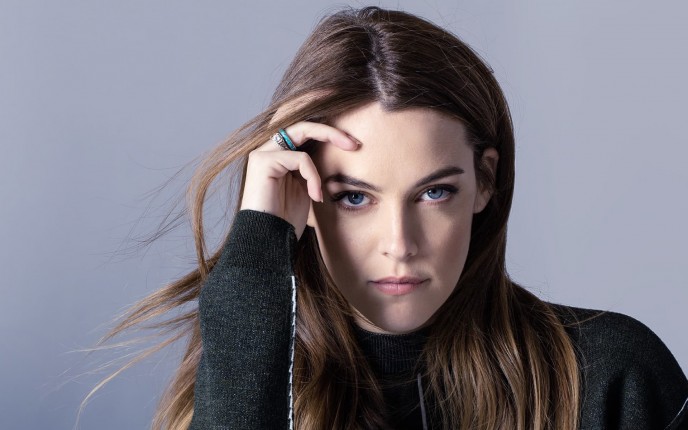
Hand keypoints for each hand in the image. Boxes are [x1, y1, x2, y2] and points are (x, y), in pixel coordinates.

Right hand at [240, 122, 358, 238]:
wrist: (268, 240)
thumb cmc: (286, 220)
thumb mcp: (306, 189)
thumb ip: (313, 169)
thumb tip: (337, 153)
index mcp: (278, 155)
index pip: (304, 133)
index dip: (328, 134)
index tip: (353, 146)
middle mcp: (267, 150)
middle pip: (303, 125)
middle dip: (332, 131)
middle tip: (355, 144)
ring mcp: (263, 153)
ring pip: (302, 134)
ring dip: (320, 165)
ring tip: (320, 193)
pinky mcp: (263, 161)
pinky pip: (300, 158)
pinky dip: (312, 176)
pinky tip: (313, 196)